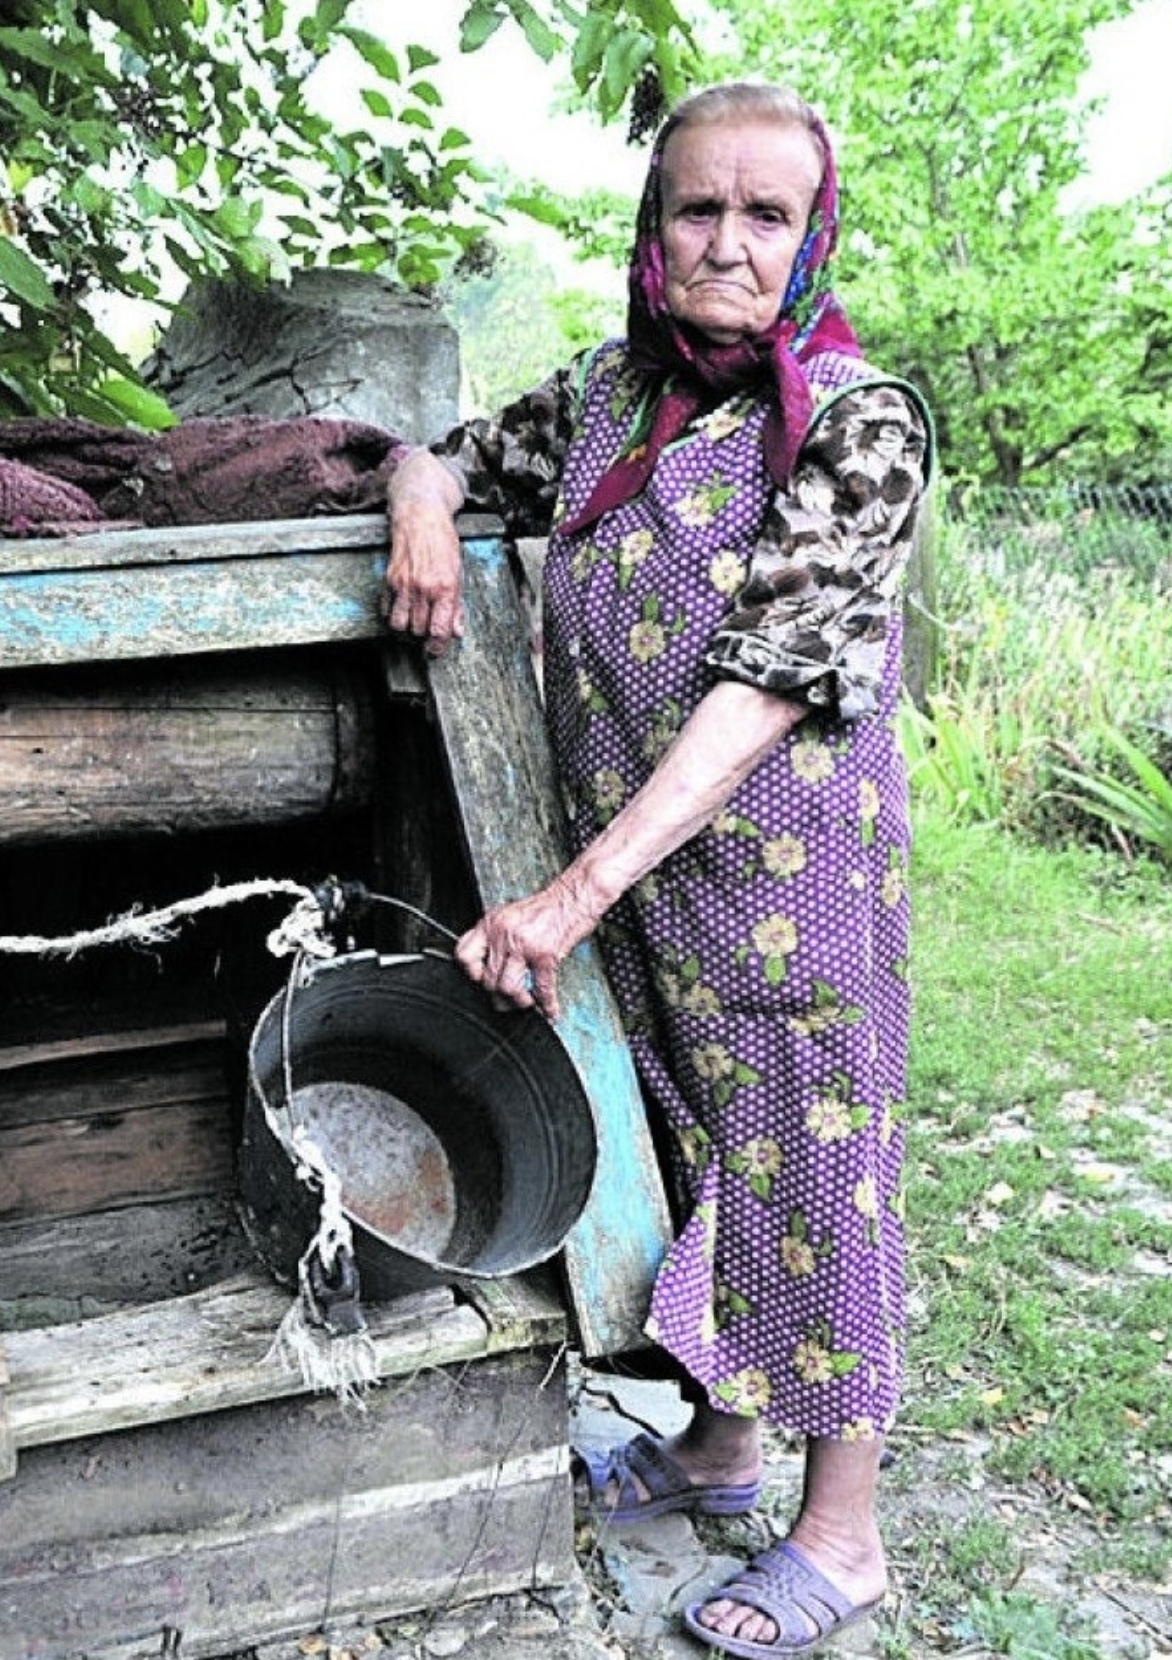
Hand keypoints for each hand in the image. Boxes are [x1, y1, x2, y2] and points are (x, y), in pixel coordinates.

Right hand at [383, 453, 464, 655]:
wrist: (421, 518)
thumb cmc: (442, 544)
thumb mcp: (458, 574)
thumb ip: (457, 606)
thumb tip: (457, 632)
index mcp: (445, 588)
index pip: (439, 630)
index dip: (437, 646)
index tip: (435, 650)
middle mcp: (424, 588)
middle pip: (418, 631)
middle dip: (422, 636)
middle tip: (426, 632)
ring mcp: (404, 585)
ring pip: (399, 625)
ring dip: (406, 629)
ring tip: (413, 623)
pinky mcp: (390, 580)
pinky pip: (387, 610)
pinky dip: (393, 615)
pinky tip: (402, 609)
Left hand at [455, 874, 603, 1020]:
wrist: (574, 895)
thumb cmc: (548, 905)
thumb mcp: (511, 916)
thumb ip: (498, 938)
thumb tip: (493, 966)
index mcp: (492, 923)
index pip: (464, 954)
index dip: (472, 973)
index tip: (481, 979)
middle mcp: (503, 933)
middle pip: (488, 978)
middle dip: (499, 994)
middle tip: (508, 999)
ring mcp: (523, 944)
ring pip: (508, 987)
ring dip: (519, 1000)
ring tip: (528, 1001)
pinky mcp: (545, 954)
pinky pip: (541, 988)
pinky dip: (547, 1004)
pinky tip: (550, 1009)